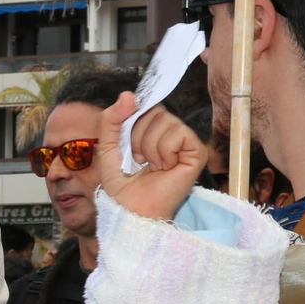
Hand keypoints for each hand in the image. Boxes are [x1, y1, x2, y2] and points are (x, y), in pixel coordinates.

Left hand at [96, 92, 206, 222]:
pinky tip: (164, 167)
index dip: (133, 118)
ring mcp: (185, 142)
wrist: (131, 209)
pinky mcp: (197, 152)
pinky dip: (164, 151)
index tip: (127, 141)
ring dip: (149, 146)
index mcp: (152, 130)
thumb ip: (111, 119)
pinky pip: (179, 133)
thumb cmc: (121, 184)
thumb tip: (128, 94)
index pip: (147, 106)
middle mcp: (171, 133)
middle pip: (155, 110)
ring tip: (151, 165)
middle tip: (139, 159)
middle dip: (137, 135)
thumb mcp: (107, 146)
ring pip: (166, 121)